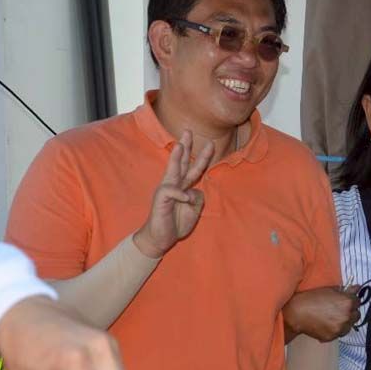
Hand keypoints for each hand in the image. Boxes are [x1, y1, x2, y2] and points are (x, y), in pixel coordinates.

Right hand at [134, 130, 212, 258]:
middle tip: (188, 130)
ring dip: (176, 157)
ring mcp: (166, 190)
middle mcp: (174, 184)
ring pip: (172, 170)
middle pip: (181, 162)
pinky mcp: (161, 198)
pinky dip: (181, 194)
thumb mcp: (194, 210)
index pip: (193, 168)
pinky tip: (185, 199)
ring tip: (179, 145)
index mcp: (182, 186)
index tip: (210, 144)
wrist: (160, 238)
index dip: (202, 157)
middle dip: (184, 146)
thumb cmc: (175, 223)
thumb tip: (193, 192)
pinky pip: (172, 191)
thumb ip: (198, 199)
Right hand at [283, 286, 360, 341]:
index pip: (358, 301)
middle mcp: (347, 316)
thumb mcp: (330, 290)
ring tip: (333, 318)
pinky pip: (339, 333)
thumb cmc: (312, 298)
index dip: (351, 300)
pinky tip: (327, 324)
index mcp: (348, 302)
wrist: (297, 313)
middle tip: (339, 309)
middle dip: (350, 312)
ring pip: (349, 326)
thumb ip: (346, 290)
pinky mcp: (333, 337)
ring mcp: (340, 328)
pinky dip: (335, 329)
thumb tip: (358, 287)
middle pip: (357, 315)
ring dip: (345, 322)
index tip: (345, 300)